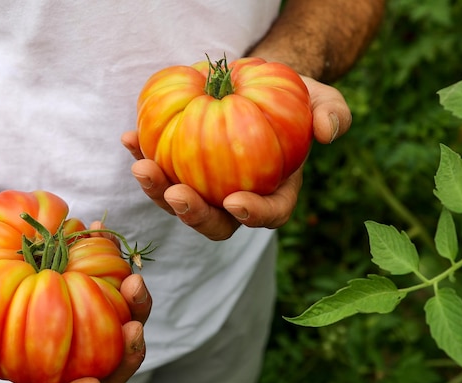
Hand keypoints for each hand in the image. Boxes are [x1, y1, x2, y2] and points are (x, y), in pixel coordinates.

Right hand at [0, 244, 151, 382]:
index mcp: (35, 370)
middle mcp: (69, 348)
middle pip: (108, 368)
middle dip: (128, 356)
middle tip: (132, 332)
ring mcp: (89, 315)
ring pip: (125, 325)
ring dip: (137, 309)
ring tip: (134, 283)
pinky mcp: (99, 283)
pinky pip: (119, 282)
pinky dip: (121, 265)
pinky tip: (113, 244)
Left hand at [121, 76, 350, 239]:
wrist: (255, 82)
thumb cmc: (292, 96)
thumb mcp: (319, 98)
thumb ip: (332, 113)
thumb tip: (327, 131)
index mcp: (274, 192)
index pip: (269, 214)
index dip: (254, 215)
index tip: (236, 200)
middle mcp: (235, 196)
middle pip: (215, 221)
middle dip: (193, 215)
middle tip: (176, 193)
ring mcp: (204, 185)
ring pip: (179, 201)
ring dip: (158, 190)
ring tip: (142, 165)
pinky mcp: (179, 165)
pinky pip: (159, 167)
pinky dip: (142, 154)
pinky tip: (129, 138)